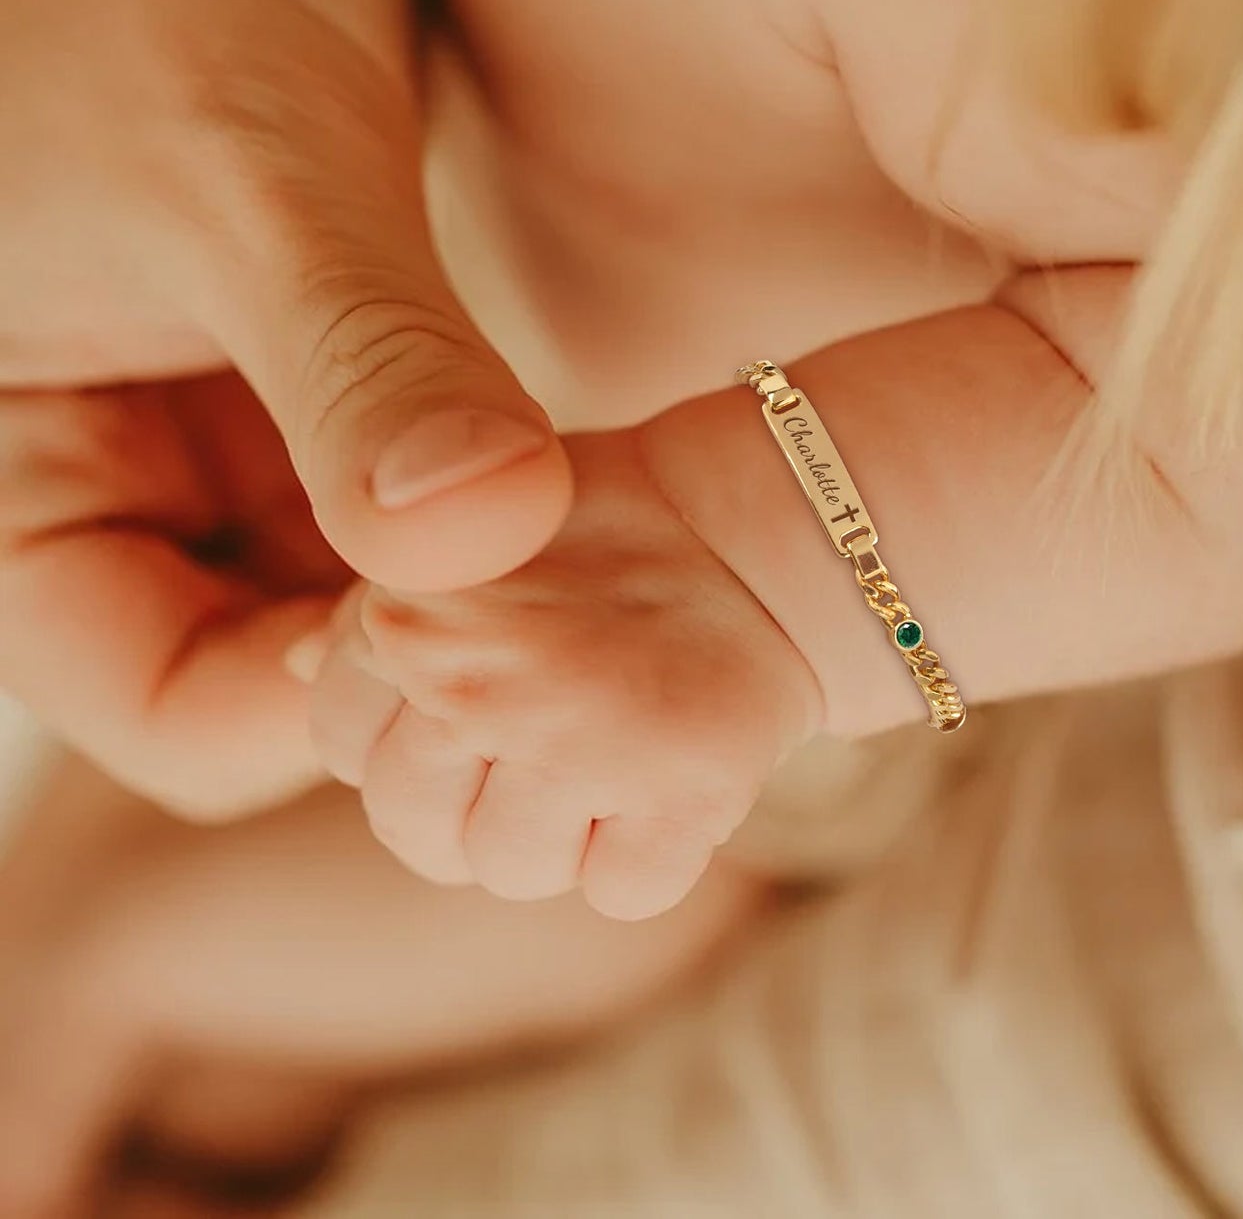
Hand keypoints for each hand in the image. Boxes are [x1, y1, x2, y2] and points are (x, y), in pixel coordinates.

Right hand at [0, 0, 569, 813]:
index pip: (170, 705)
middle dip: (410, 647)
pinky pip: (379, 494)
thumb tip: (484, 537)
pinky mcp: (281, 373)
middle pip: (266, 663)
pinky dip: (463, 504)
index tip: (487, 642)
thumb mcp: (242, 167)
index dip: (327, 703)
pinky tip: (558, 482)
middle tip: (571, 615)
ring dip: (452, 580)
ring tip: (582, 548)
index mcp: (7, 479)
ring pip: (337, 586)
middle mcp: (95, 475)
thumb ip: (360, 363)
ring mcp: (194, 428)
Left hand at [307, 432, 821, 919]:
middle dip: (478, 800)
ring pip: (512, 873)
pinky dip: (647, 852)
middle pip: (418, 833)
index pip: (345, 750)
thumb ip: (377, 615)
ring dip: (564, 832)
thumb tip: (302, 669)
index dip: (411, 738)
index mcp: (405, 618)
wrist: (755, 536)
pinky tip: (667, 774)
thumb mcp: (469, 549)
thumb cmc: (600, 536)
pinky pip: (620, 891)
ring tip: (613, 745)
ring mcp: (577, 743)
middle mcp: (473, 686)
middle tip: (553, 734)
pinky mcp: (680, 792)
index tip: (479, 702)